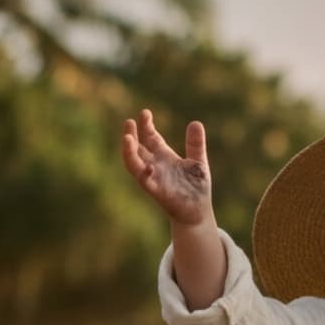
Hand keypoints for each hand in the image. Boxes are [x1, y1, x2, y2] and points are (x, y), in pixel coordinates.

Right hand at [121, 109, 214, 229]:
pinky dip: (145, 174)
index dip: (146, 125)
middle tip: (129, 122)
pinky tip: (149, 166)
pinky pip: (147, 183)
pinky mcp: (157, 192)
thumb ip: (195, 144)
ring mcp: (154, 178)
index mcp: (164, 157)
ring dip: (129, 152)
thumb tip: (196, 122)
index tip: (145, 112)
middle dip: (132, 135)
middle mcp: (155, 166)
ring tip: (126, 137)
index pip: (150, 138)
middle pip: (138, 148)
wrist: (198, 212)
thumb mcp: (198, 161)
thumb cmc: (197, 187)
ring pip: (135, 164)